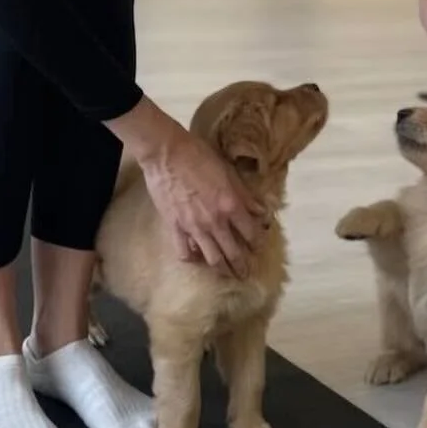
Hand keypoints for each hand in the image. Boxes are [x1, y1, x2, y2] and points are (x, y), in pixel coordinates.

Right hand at [140, 124, 264, 277]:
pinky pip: (185, 252)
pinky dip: (193, 258)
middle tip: (246, 273)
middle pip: (234, 253)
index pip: (251, 234)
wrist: (166, 153)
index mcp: (231, 206)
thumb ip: (245, 195)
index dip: (258, 243)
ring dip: (222, 269)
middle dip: (243, 266)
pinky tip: (196, 257)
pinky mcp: (175, 228)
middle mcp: (215, 222)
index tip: (259, 248)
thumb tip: (260, 211)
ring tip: (227, 273)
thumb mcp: (228, 172)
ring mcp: (193, 228)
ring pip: (212, 259)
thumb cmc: (199, 156)